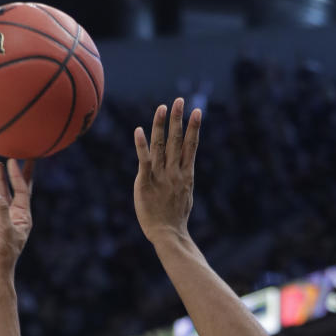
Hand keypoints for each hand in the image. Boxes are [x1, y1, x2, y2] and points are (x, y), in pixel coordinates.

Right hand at [0, 158, 34, 278]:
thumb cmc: (1, 254)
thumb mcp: (3, 231)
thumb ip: (0, 211)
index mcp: (23, 217)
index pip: (22, 191)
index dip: (17, 175)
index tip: (13, 159)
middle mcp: (14, 216)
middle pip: (16, 189)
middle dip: (15, 173)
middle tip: (16, 155)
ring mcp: (1, 219)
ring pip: (0, 195)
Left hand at [134, 97, 200, 244]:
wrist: (168, 234)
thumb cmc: (175, 218)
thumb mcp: (185, 195)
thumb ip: (183, 178)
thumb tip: (184, 169)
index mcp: (186, 174)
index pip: (191, 146)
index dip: (194, 127)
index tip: (197, 111)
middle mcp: (175, 172)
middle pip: (177, 140)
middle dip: (178, 119)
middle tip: (180, 100)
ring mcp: (161, 176)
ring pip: (162, 146)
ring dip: (162, 125)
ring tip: (163, 107)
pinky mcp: (146, 182)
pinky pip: (144, 161)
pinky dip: (141, 145)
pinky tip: (139, 130)